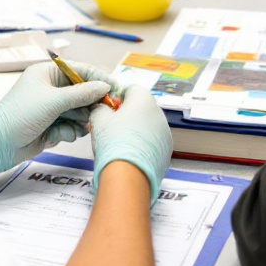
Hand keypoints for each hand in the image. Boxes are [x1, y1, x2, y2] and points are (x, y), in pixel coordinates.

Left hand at [0, 60, 111, 188]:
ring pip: (78, 111)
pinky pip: (70, 126)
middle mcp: (50, 88)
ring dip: (80, 121)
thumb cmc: (20, 115)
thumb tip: (105, 86)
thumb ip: (82, 94)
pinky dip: (68, 132)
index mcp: (47, 73)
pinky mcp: (50, 126)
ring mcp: (50, 108)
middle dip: (90, 104)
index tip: (115, 88)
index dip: (98, 78)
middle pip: (82, 92)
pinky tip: (59, 136)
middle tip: (100, 114)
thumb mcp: (53, 101)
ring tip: (78, 128)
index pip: (80, 70)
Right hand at [89, 84, 171, 205]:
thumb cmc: (114, 142)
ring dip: (135, 131)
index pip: (131, 89)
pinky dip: (142, 147)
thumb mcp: (98, 119)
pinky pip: (152, 144)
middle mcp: (159, 114)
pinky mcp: (166, 153)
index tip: (107, 109)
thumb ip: (99, 108)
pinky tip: (129, 157)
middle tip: (110, 128)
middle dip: (126, 115)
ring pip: (147, 127)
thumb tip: (101, 108)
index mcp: (144, 100)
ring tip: (119, 145)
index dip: (117, 97)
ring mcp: (165, 135)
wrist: (128, 176)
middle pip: (141, 108)